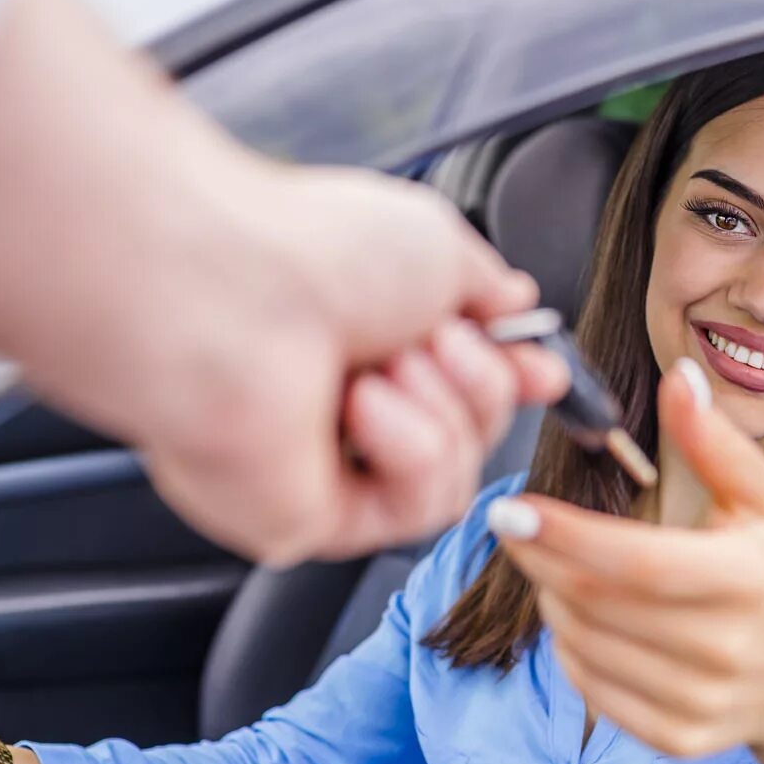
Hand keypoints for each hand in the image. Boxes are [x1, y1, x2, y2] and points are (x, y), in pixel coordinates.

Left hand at [0, 0, 567, 567]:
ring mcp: (320, 464)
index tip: (542, 368)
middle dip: (478, 382)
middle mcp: (338, 398)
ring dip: (444, 415)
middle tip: (435, 338)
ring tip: (388, 366)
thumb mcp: (437, 244)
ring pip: (453, 480)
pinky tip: (364, 408)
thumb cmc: (306, 254)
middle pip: (473, 433)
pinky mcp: (306, 519)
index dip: (512, 378)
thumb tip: (516, 304)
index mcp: (364, 329)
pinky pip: (409, 511)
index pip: (463, 380)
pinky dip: (408, 452)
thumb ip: (488, 286)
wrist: (222, 295)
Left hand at [487, 360, 763, 759]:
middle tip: (516, 526)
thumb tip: (680, 378)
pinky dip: (569, 645)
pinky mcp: (677, 738)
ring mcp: (700, 703)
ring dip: (552, 597)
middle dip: (542, 559)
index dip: (567, 536)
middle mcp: (726, 650)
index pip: (637, 562)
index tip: (509, 508)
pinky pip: (590, 686)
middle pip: (598, 603)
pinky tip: (583, 614)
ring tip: (560, 566)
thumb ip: (715, 439)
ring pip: (584, 644)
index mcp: (748, 581)